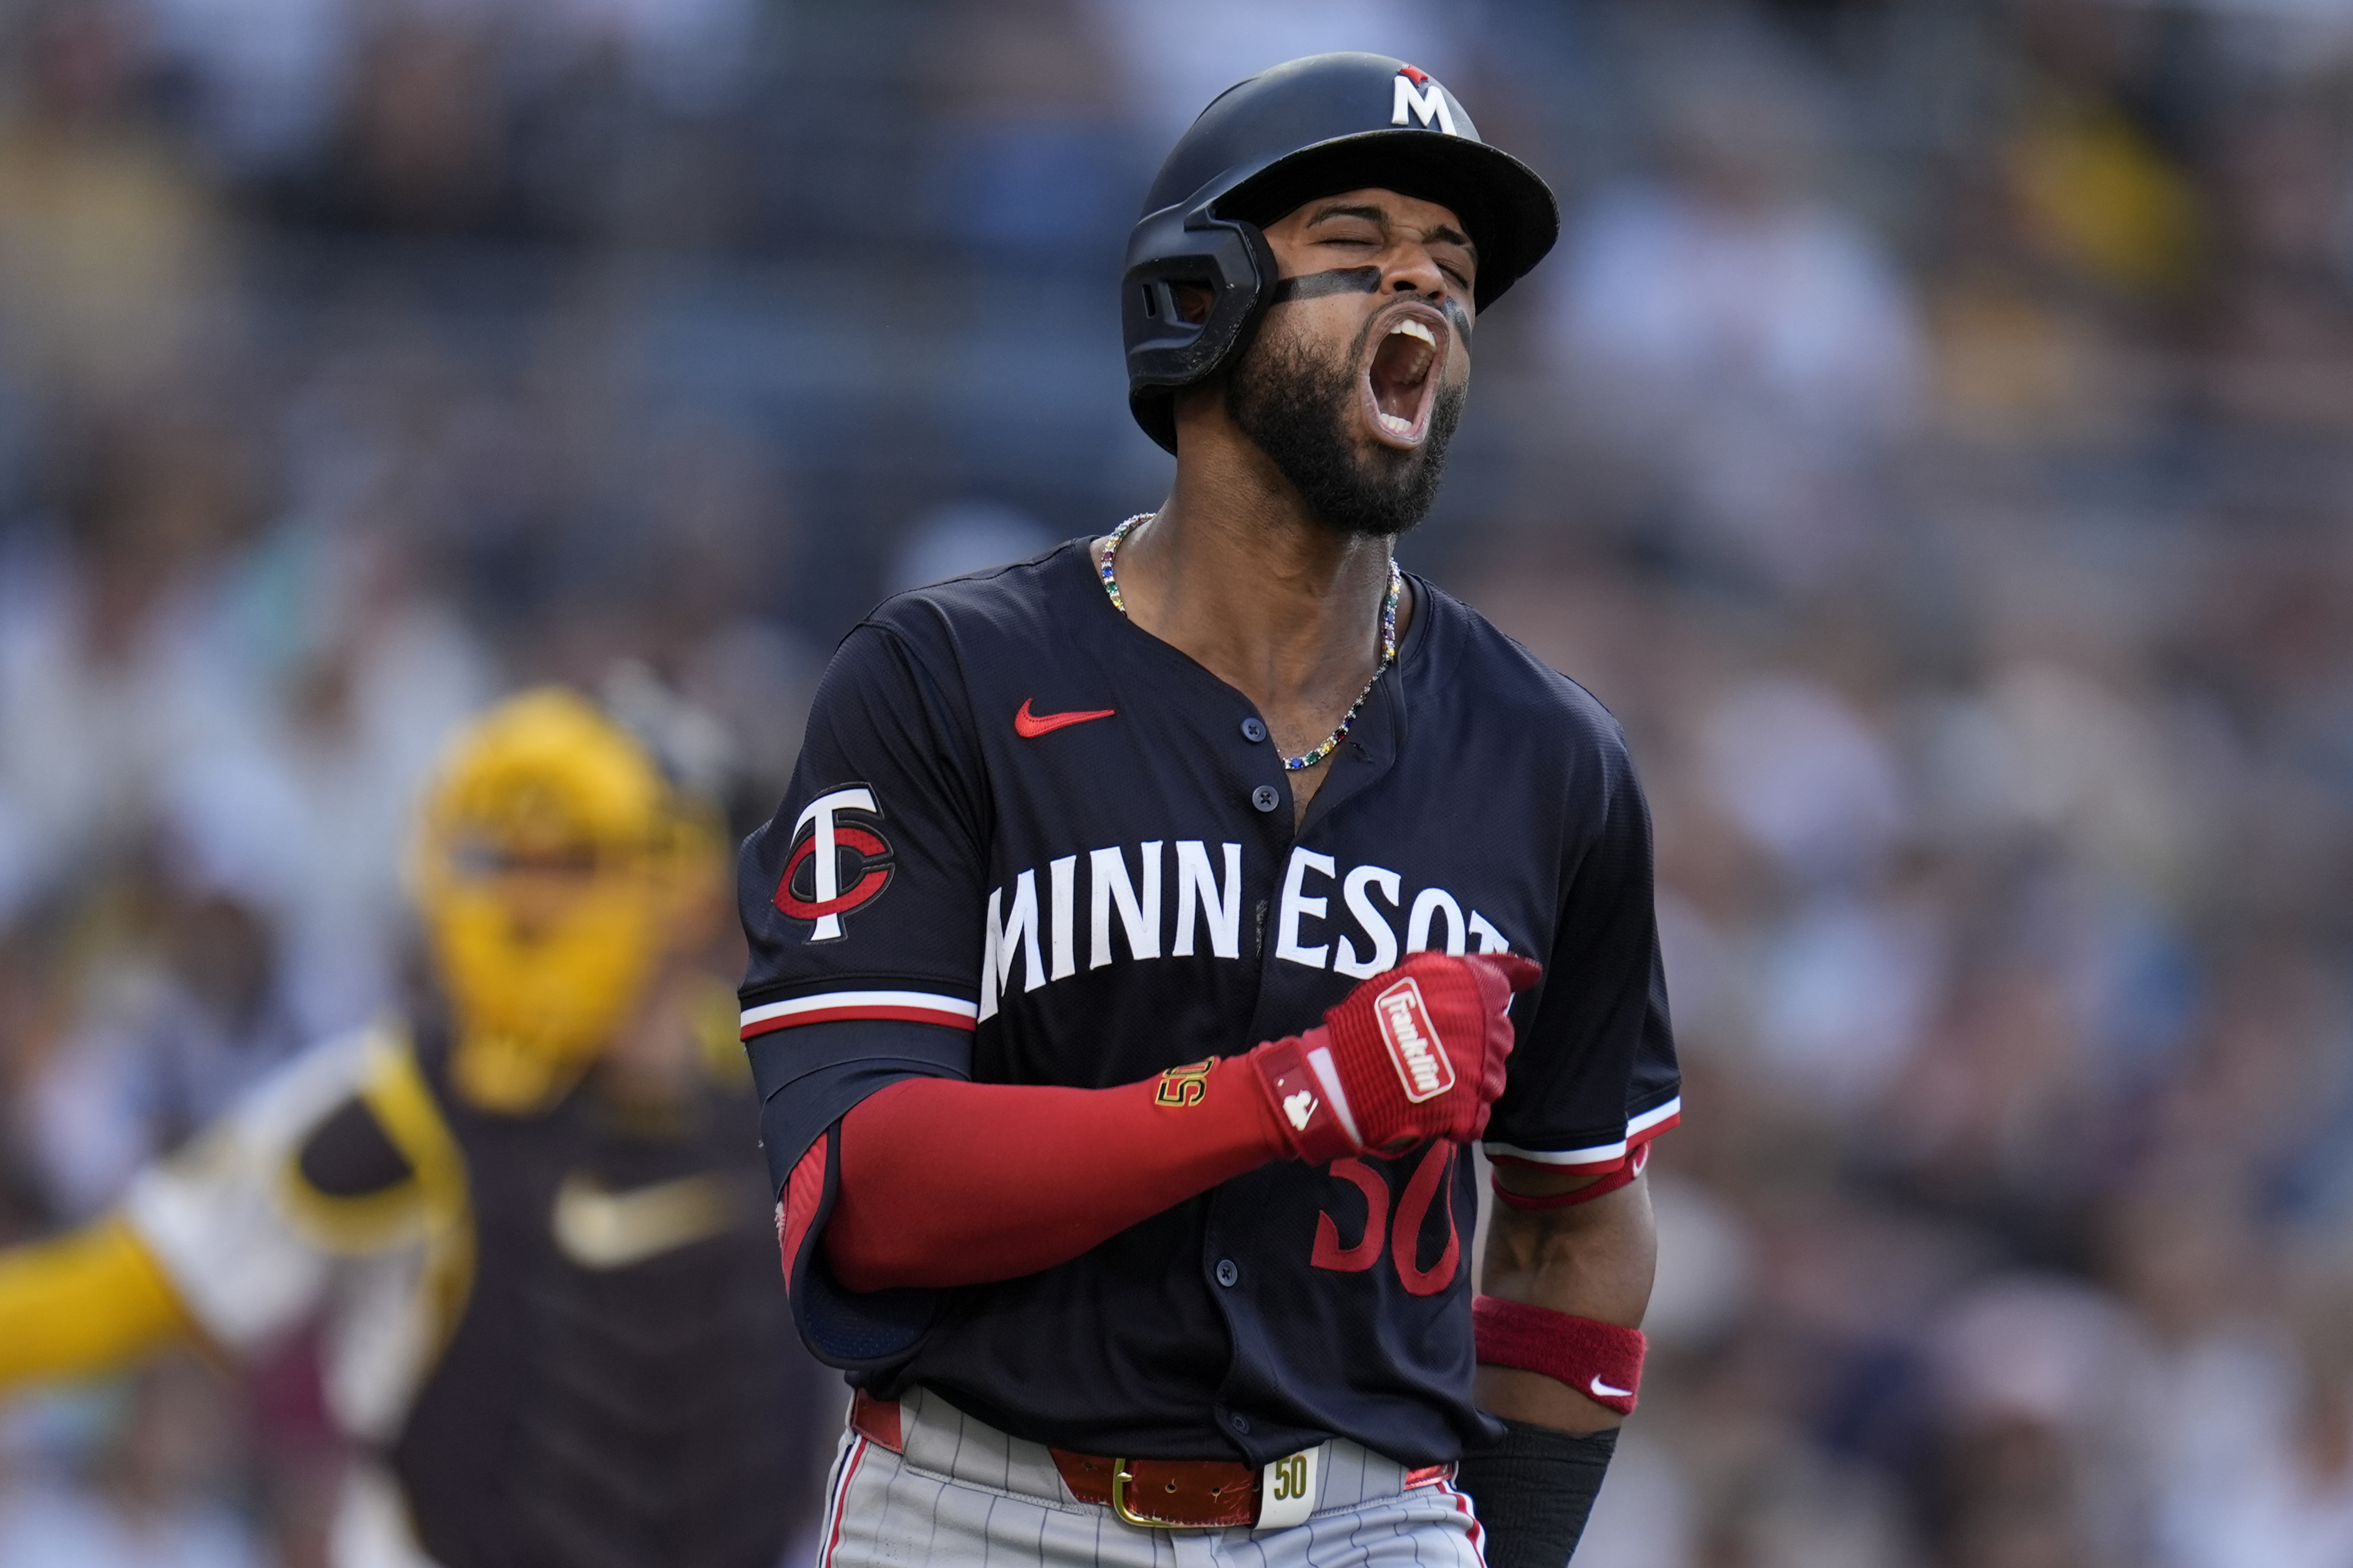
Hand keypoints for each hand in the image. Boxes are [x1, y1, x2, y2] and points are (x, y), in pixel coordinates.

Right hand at [1249, 952, 1540, 1162]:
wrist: (1344, 1079)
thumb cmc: (1367, 1023)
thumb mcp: (1411, 977)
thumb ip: (1468, 970)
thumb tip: (1529, 969)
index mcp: (1471, 989)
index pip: (1502, 983)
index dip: (1504, 982)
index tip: (1517, 981)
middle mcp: (1485, 1028)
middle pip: (1495, 1034)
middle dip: (1471, 1039)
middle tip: (1429, 1044)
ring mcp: (1481, 1073)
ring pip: (1489, 1076)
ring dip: (1465, 1078)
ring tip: (1424, 1077)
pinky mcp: (1471, 1111)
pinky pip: (1475, 1114)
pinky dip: (1456, 1114)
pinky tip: (1428, 1106)